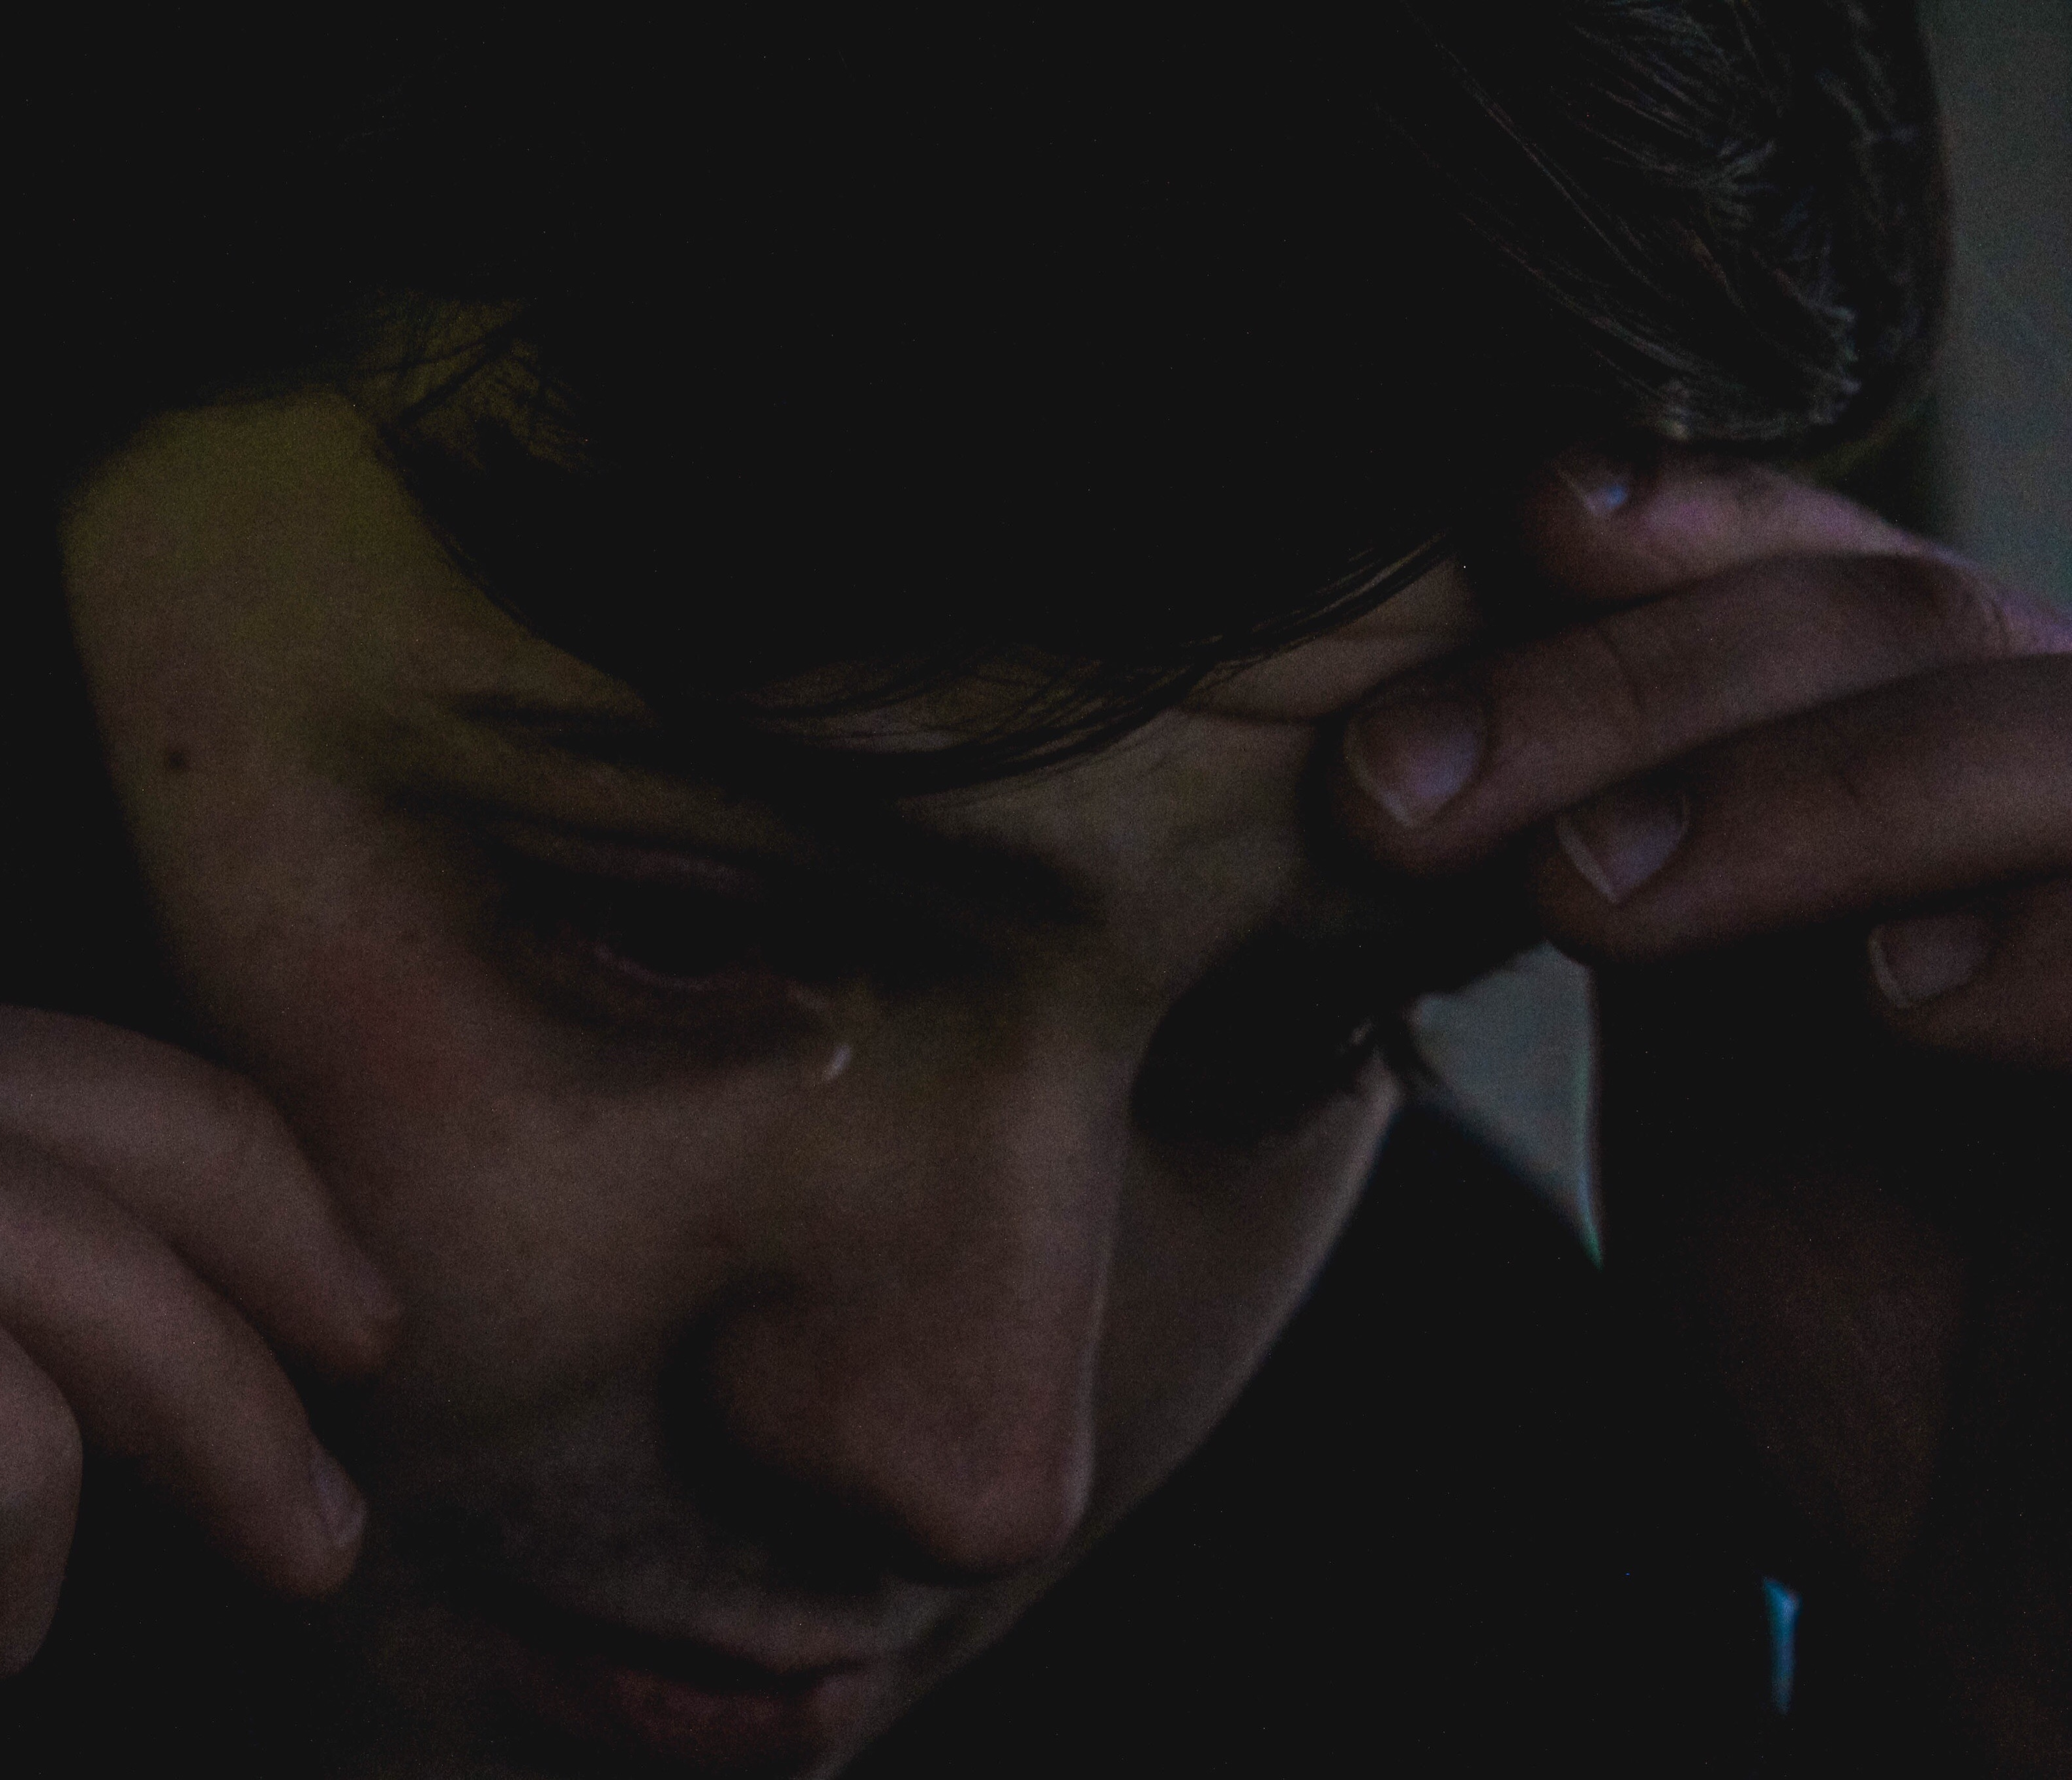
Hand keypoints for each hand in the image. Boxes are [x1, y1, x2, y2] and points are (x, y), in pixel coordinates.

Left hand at [1333, 454, 2071, 1771]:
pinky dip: (2061, 941)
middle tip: (1401, 786)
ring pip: (2058, 743)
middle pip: (1914, 628)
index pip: (1845, 576)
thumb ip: (1658, 872)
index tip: (1512, 517)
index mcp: (1966, 796)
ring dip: (1803, 791)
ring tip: (1590, 896)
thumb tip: (1433, 721)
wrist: (2015, 1593)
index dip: (1694, 526)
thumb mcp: (1730, 1062)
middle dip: (1640, 688)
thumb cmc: (1881, 1340)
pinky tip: (1899, 994)